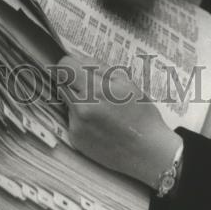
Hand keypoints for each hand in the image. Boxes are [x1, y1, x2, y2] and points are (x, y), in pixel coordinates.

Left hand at [57, 53, 181, 187]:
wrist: (147, 151)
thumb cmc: (142, 113)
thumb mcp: (126, 81)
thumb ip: (98, 67)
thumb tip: (78, 58)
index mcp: (93, 89)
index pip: (64, 66)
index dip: (72, 63)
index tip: (79, 67)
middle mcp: (80, 108)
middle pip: (62, 82)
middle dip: (75, 81)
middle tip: (94, 87)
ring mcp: (76, 125)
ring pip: (66, 101)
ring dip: (77, 99)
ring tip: (101, 108)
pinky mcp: (75, 139)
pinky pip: (71, 119)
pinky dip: (81, 117)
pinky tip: (100, 123)